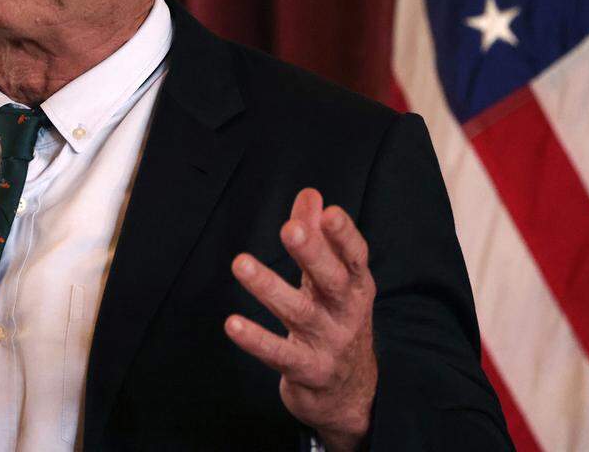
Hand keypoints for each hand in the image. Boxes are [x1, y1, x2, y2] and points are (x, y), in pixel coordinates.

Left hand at [225, 188, 376, 451]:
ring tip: (240, 263)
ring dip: (269, 288)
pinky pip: (279, 354)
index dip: (344, 235)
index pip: (355, 258)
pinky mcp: (307, 371)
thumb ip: (321, 238)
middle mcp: (347, 314)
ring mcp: (328, 345)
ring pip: (299, 313)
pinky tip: (232, 324)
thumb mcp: (334, 280)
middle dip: (313, 254)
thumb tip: (310, 194)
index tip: (330, 212)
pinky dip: (256, 340)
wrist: (351, 394)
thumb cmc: (336, 321)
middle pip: (332, 281)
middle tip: (290, 228)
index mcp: (356, 287)